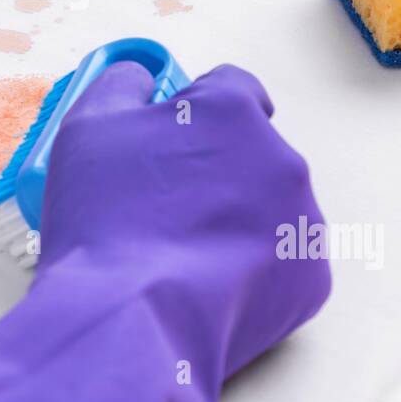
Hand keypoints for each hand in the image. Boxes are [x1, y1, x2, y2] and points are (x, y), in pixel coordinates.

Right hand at [42, 63, 330, 372]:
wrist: (132, 320)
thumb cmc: (108, 218)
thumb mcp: (89, 125)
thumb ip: (122, 84)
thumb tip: (142, 82)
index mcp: (233, 110)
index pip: (230, 86)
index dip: (197, 109)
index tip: (173, 137)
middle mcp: (282, 157)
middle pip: (250, 150)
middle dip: (216, 170)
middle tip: (165, 206)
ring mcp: (303, 221)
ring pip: (269, 207)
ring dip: (236, 219)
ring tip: (181, 253)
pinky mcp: (311, 280)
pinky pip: (281, 262)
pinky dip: (252, 269)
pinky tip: (206, 284)